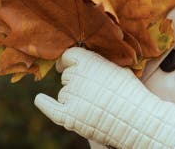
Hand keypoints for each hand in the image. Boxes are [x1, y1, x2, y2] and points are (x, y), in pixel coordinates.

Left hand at [34, 47, 174, 148]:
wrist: (135, 117)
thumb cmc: (130, 92)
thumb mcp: (118, 68)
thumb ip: (100, 62)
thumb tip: (87, 60)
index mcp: (88, 60)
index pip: (69, 56)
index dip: (68, 62)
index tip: (66, 64)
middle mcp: (75, 75)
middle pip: (67, 76)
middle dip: (76, 82)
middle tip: (93, 91)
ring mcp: (70, 96)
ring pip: (64, 93)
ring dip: (73, 97)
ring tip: (94, 104)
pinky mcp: (67, 116)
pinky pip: (50, 108)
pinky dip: (44, 103)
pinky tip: (39, 99)